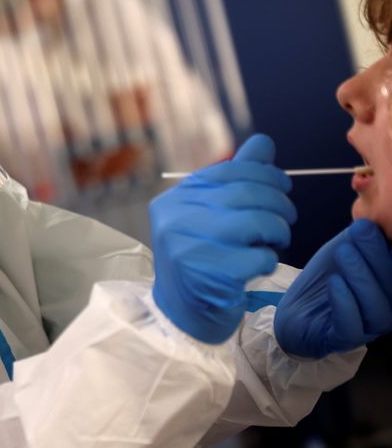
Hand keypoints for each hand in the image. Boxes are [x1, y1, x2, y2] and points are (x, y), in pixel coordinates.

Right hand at [150, 134, 296, 343]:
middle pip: (245, 194)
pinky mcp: (209, 275)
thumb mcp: (210, 216)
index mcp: (173, 200)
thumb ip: (235, 180)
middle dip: (278, 204)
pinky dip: (268, 260)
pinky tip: (257, 266)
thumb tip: (263, 143)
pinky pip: (260, 256)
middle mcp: (175, 219)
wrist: (181, 316)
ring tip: (273, 242)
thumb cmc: (201, 261)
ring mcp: (189, 247)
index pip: (227, 171)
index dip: (265, 174)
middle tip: (286, 219)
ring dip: (277, 232)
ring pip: (257, 222)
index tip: (283, 187)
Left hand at [274, 218, 391, 358]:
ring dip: (361, 276)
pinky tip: (336, 282)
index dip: (388, 249)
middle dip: (377, 256)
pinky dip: (345, 302)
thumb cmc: (326, 279)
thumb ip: (362, 236)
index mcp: (390, 288)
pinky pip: (352, 326)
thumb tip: (373, 214)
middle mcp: (386, 309)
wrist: (294, 311)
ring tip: (344, 252)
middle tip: (359, 231)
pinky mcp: (344, 340)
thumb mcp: (344, 250)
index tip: (373, 224)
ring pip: (377, 307)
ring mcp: (368, 328)